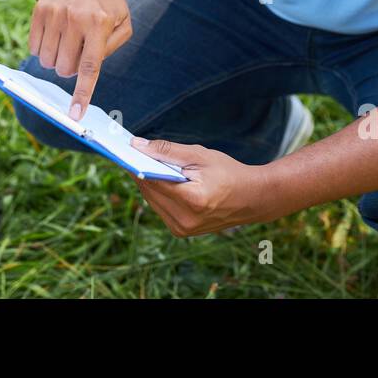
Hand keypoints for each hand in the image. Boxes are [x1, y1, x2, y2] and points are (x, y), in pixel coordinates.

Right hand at [29, 0, 130, 119]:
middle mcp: (75, 18)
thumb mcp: (123, 19)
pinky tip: (55, 34)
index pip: (89, 66)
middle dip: (70, 69)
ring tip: (68, 42)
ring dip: (56, 60)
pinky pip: (33, 48)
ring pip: (46, 61)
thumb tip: (87, 72)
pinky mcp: (39, 11)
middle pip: (64, 68)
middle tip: (78, 52)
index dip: (81, 93)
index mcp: (100, 23)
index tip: (74, 115)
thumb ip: (111, 47)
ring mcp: (54, 14)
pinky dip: (43, 49)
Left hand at [133, 138, 273, 235]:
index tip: (124, 149)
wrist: (253, 199)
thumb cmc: (229, 172)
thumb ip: (167, 151)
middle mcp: (184, 219)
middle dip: (140, 171)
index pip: (152, 180)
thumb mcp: (200, 156)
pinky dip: (158, 193)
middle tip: (135, 152)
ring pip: (151, 200)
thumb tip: (137, 145)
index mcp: (192, 200)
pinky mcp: (181, 232)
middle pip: (148, 191)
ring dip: (148, 182)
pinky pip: (160, 208)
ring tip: (148, 163)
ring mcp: (182, 229)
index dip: (135, 163)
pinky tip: (162, 179)